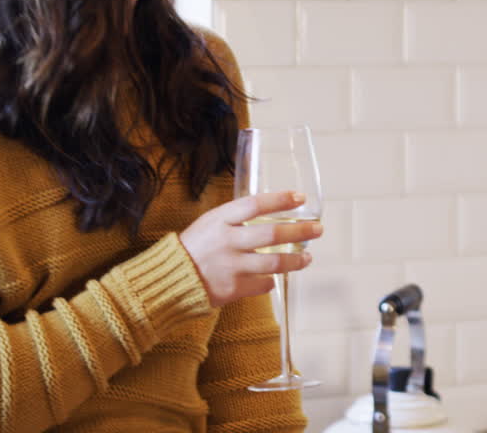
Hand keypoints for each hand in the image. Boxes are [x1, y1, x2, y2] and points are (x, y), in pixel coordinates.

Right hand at [179, 189, 323, 306]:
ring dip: (296, 260)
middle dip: (300, 230)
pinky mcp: (232, 289)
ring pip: (274, 262)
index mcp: (219, 220)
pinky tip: (275, 278)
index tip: (301, 197)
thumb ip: (237, 218)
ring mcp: (230, 266)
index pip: (255, 205)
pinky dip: (271, 281)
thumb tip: (273, 208)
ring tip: (308, 257)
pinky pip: (263, 285)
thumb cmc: (195, 247)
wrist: (168, 281)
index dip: (280, 200)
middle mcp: (226, 241)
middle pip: (271, 234)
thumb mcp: (210, 223)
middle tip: (318, 229)